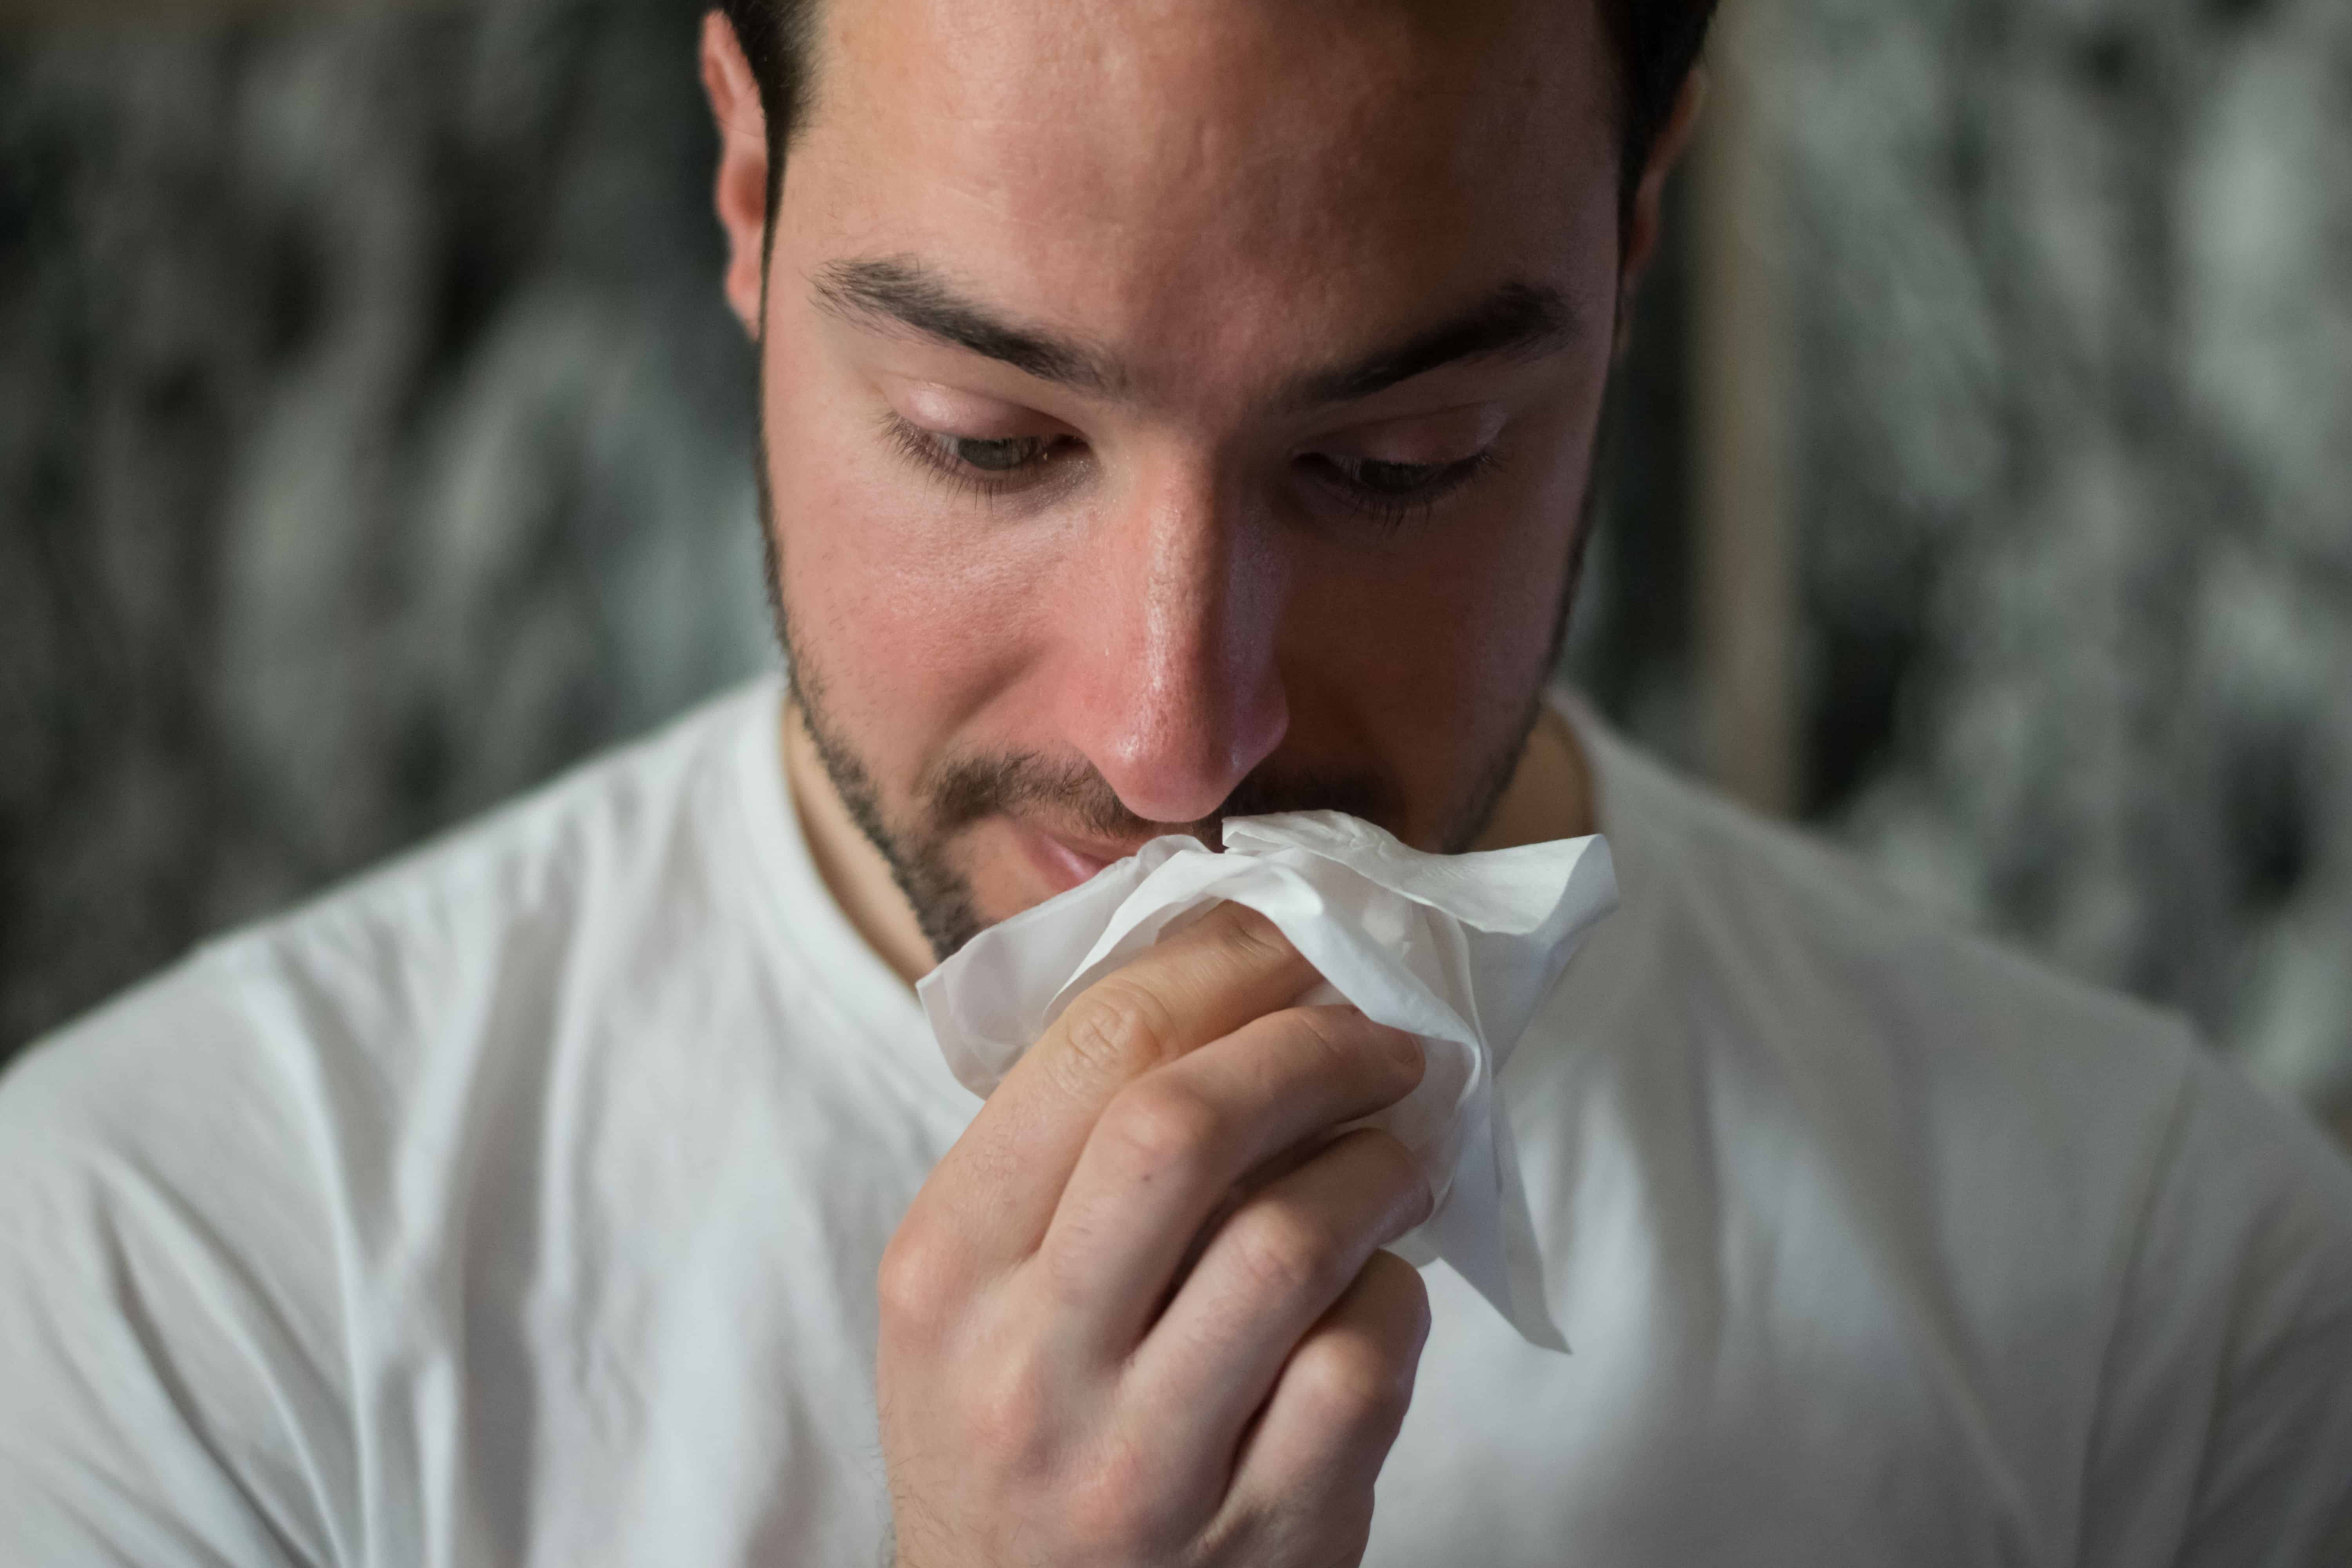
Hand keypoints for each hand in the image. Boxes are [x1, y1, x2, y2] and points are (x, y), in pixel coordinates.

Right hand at [877, 902, 1434, 1566]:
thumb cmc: (1014, 1426)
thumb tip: (1235, 974)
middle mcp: (1028, 1364)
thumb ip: (1067, 1148)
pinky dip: (1394, 1297)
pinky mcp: (1260, 1534)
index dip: (1222, 964)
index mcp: (946, 1268)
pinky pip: (1364, 1364)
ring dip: (1378, 1164)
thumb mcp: (977, 1290)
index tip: (1295, 943)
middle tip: (1381, 1036)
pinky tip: (1377, 1284)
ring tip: (1401, 1147)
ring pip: (1294, 1242)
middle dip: (1311, 1047)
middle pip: (1186, 1126)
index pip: (1093, 1049)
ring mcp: (1143, 1461)